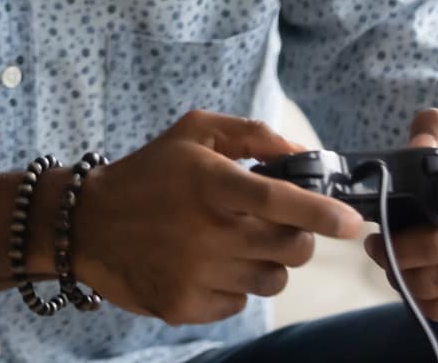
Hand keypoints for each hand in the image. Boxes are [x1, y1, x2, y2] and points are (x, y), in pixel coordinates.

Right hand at [72, 110, 364, 325]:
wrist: (86, 224)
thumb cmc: (150, 172)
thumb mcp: (194, 131)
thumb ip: (251, 134)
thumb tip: (300, 152)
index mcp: (210, 182)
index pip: (279, 200)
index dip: (322, 212)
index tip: (351, 221)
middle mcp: (205, 231)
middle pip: (290, 249)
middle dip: (297, 237)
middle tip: (277, 226)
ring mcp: (194, 273)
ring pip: (270, 281)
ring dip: (266, 263)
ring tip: (237, 244)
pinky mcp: (183, 306)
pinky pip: (238, 305)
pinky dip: (233, 287)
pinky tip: (208, 265)